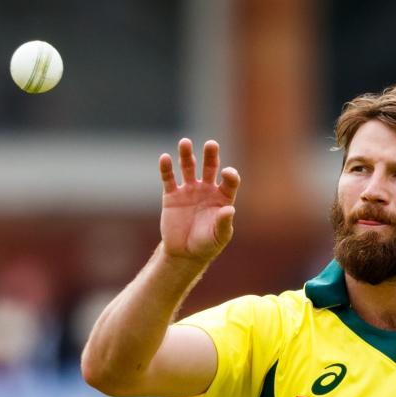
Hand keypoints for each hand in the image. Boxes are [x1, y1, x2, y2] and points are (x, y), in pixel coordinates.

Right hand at [159, 139, 240, 262]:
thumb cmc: (207, 245)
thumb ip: (224, 223)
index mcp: (222, 198)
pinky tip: (165, 158)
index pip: (229, 181)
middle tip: (211, 144)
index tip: (226, 173)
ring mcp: (189, 190)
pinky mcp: (172, 195)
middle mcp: (207, 189)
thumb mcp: (218, 236)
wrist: (184, 254)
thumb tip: (229, 209)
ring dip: (187, 155)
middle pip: (210, 167)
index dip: (230, 175)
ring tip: (185, 142)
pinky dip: (166, 168)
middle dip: (211, 155)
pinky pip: (169, 179)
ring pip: (188, 167)